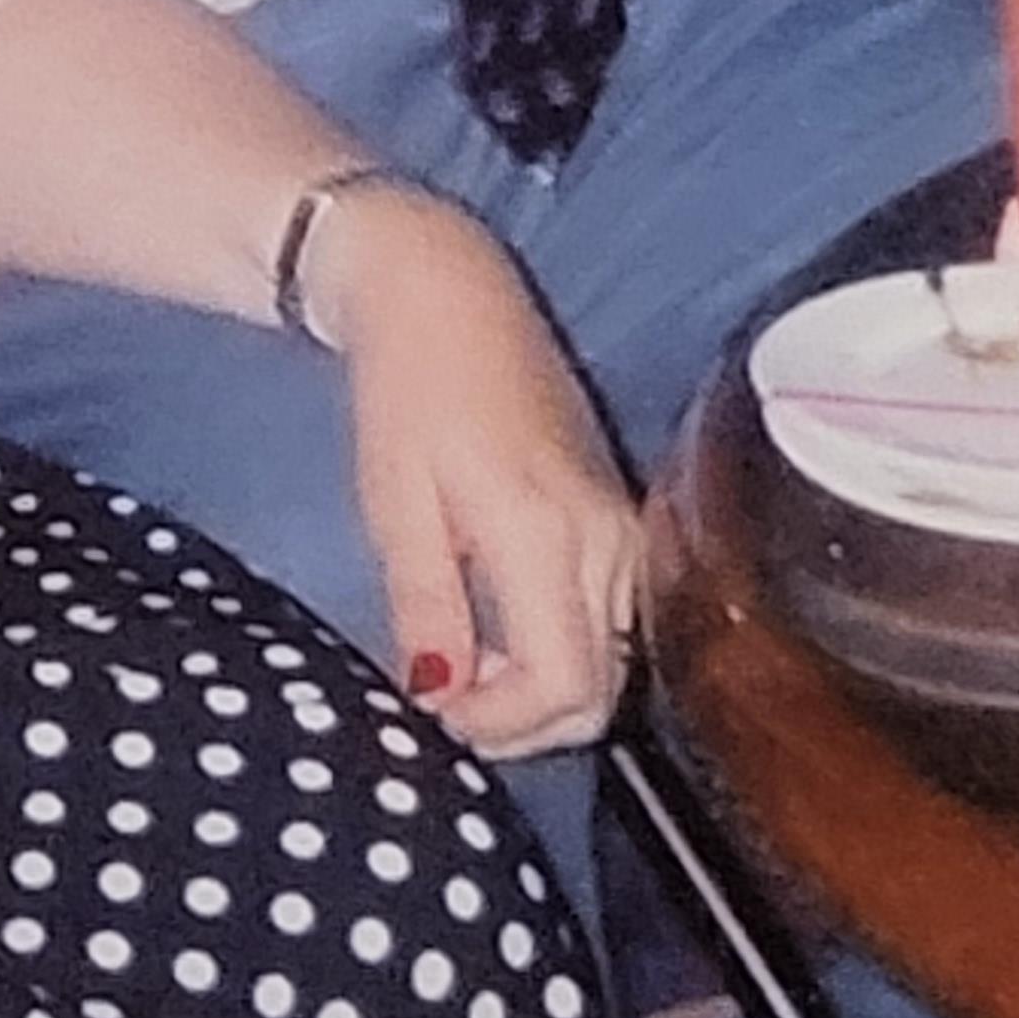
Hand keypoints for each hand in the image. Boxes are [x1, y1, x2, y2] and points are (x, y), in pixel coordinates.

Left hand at [312, 186, 642, 759]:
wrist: (445, 292)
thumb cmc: (405, 387)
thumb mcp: (394, 501)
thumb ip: (426, 605)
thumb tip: (439, 699)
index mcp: (547, 532)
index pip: (565, 684)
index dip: (499, 725)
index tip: (432, 715)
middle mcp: (607, 537)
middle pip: (598, 690)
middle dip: (520, 720)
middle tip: (441, 699)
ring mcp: (624, 527)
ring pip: (612, 663)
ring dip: (541, 688)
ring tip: (460, 662)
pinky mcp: (622, 516)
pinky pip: (613, 621)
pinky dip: (562, 649)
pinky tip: (496, 629)